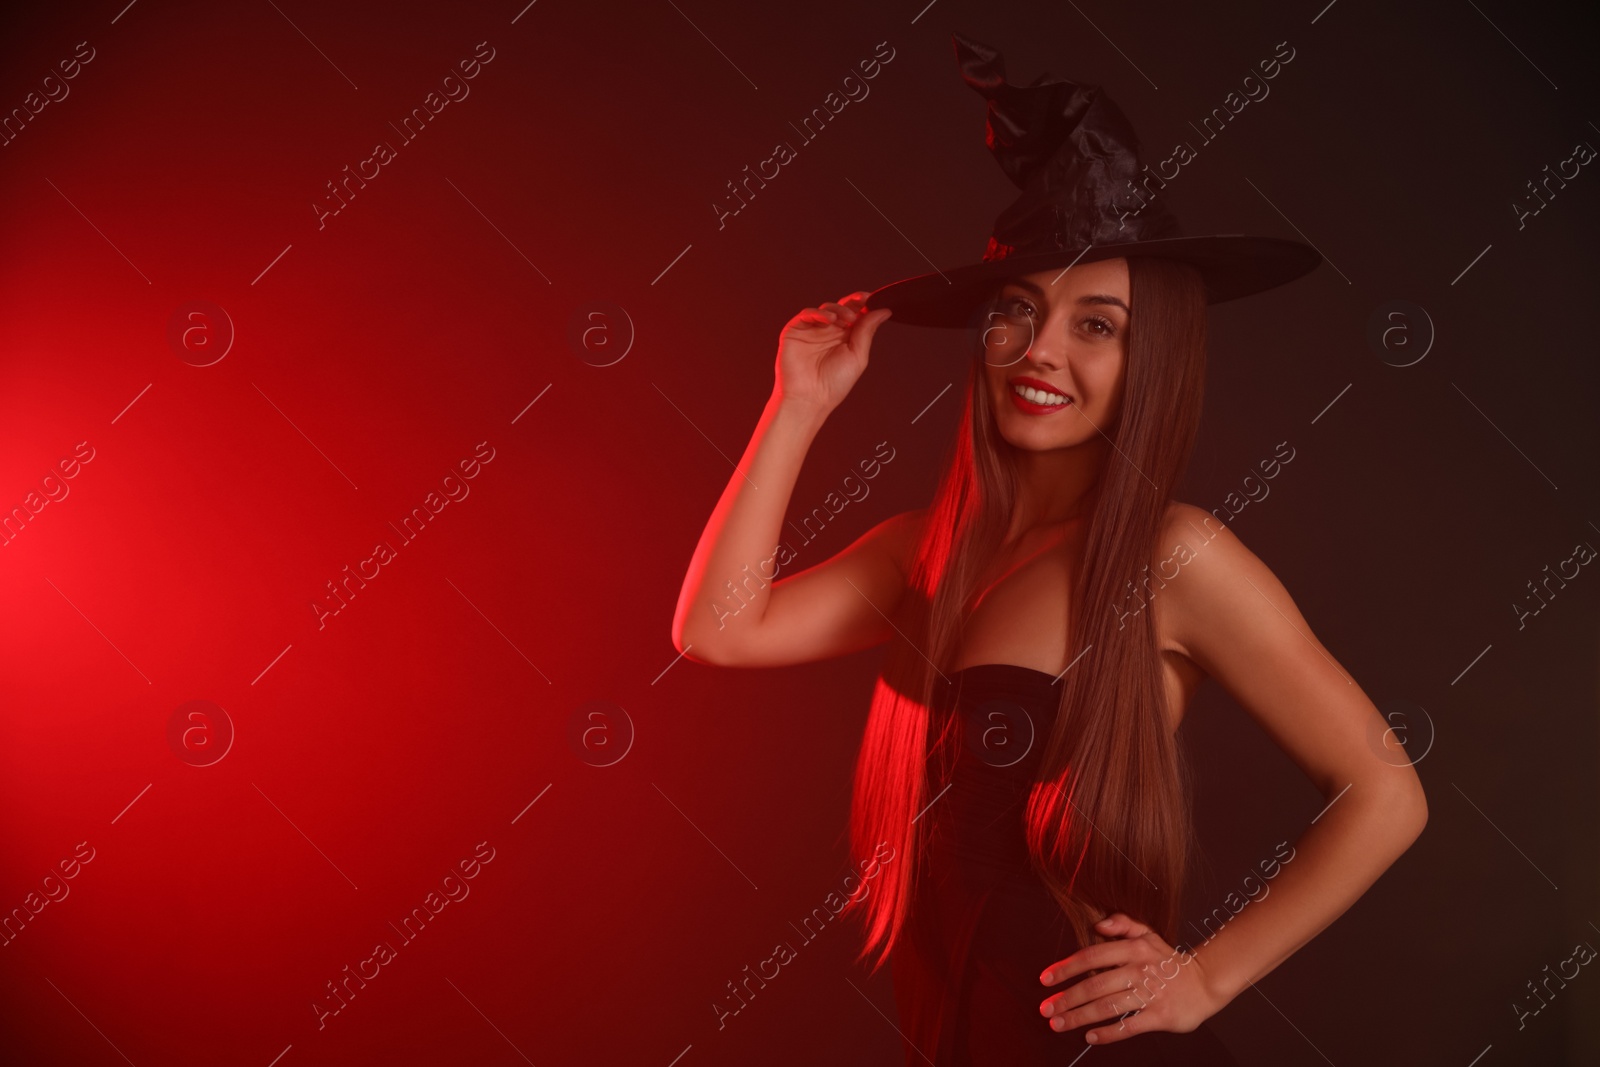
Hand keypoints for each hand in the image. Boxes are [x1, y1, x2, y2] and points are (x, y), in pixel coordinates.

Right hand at [774, 291, 891, 415]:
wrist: (810, 398)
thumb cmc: (834, 384)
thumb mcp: (858, 356)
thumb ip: (867, 331)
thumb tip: (884, 311)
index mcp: (845, 338)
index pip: (856, 314)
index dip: (864, 304)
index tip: (873, 298)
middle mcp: (829, 332)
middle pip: (842, 307)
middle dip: (853, 301)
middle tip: (862, 299)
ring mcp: (812, 330)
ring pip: (826, 308)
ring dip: (838, 309)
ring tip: (846, 319)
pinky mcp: (795, 330)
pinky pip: (807, 314)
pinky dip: (819, 313)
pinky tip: (830, 319)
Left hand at [1037, 912, 1222, 1045]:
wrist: (1205, 981)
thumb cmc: (1168, 959)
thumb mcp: (1148, 934)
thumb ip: (1122, 923)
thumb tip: (1097, 924)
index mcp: (1133, 948)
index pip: (1091, 956)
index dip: (1066, 968)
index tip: (1045, 979)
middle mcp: (1139, 970)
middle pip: (1095, 985)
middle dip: (1066, 999)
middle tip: (1046, 1009)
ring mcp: (1150, 994)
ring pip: (1108, 1007)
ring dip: (1079, 1017)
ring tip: (1059, 1024)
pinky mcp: (1160, 1016)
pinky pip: (1129, 1026)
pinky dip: (1108, 1033)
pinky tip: (1090, 1037)